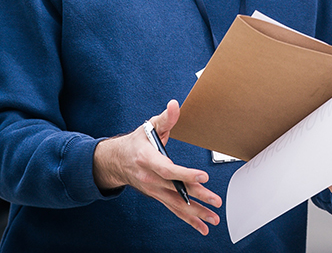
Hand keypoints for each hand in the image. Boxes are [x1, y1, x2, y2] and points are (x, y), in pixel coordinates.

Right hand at [93, 100, 221, 234]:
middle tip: (215, 201)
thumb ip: (165, 118)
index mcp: (147, 160)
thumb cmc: (135, 143)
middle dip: (197, 197)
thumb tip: (175, 105)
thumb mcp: (149, 127)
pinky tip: (202, 226)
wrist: (116, 161)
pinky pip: (174, 209)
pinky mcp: (158, 196)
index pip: (168, 170)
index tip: (203, 176)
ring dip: (196, 213)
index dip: (185, 174)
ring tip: (213, 218)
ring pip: (176, 204)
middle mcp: (150, 179)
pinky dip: (188, 219)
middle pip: (176, 189)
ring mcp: (154, 190)